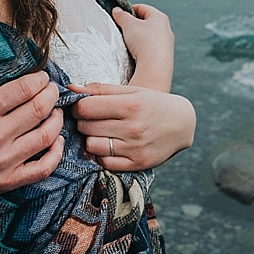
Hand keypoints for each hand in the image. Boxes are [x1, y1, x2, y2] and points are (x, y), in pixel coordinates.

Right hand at [0, 48, 64, 208]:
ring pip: (46, 136)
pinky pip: (43, 167)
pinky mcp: (8, 180)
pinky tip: (57, 141)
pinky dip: (56, 153)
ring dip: (57, 120)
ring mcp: (4, 160)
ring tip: (56, 112)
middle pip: (39, 109)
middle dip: (51, 95)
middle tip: (52, 90)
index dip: (39, 80)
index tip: (42, 77)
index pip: (23, 89)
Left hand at [69, 82, 194, 170]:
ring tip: (100, 132)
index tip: (82, 107)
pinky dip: (102, 154)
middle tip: (91, 119)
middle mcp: (133, 128)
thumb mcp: (130, 91)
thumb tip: (71, 89)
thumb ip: (100, 89)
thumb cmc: (152, 103)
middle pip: (86, 127)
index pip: (85, 108)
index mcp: (130, 105)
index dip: (78, 107)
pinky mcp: (137, 164)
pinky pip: (104, 162)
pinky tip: (109, 144)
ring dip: (91, 138)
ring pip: (92, 146)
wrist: (182, 124)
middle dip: (83, 122)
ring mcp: (135, 148)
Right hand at [112, 4, 173, 92]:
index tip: (119, 13)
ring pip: (148, 37)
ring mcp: (166, 45)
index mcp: (160, 18)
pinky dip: (141, 50)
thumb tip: (117, 11)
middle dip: (132, 25)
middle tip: (122, 28)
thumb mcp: (129, 25)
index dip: (129, 9)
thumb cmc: (146, 43)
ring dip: (137, 38)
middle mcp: (166, 30)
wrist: (154, 67)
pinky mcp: (163, 57)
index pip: (142, 8)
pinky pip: (150, 50)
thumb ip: (122, 15)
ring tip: (128, 42)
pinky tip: (135, 53)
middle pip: (146, 22)